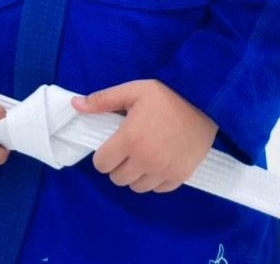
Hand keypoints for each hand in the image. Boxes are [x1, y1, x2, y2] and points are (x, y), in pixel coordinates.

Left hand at [72, 79, 217, 193]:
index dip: (103, 155)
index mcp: (129, 139)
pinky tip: (157, 161)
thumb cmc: (165, 95)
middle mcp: (145, 160)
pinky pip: (157, 189)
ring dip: (135, 174)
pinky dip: (154, 179)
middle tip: (127, 148)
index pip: (101, 164)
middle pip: (117, 179)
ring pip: (136, 187)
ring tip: (142, 155)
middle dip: (117, 165)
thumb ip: (103, 100)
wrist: (204, 102)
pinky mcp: (180, 177)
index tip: (110, 145)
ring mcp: (163, 171)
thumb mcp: (133, 91)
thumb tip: (74, 104)